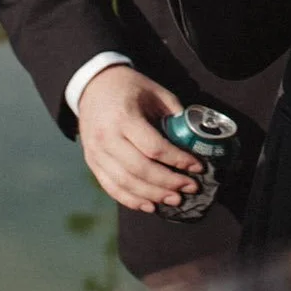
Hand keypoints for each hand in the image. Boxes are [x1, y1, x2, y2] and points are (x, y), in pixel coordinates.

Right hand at [76, 66, 201, 214]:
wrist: (92, 85)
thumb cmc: (129, 87)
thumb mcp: (156, 92)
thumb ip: (174, 114)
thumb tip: (194, 139)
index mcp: (124, 117)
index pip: (154, 147)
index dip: (178, 160)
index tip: (197, 166)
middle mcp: (107, 138)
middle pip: (140, 170)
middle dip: (168, 182)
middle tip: (190, 188)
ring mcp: (96, 153)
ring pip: (126, 183)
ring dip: (153, 195)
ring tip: (174, 199)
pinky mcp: (92, 162)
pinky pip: (111, 187)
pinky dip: (131, 200)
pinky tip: (150, 205)